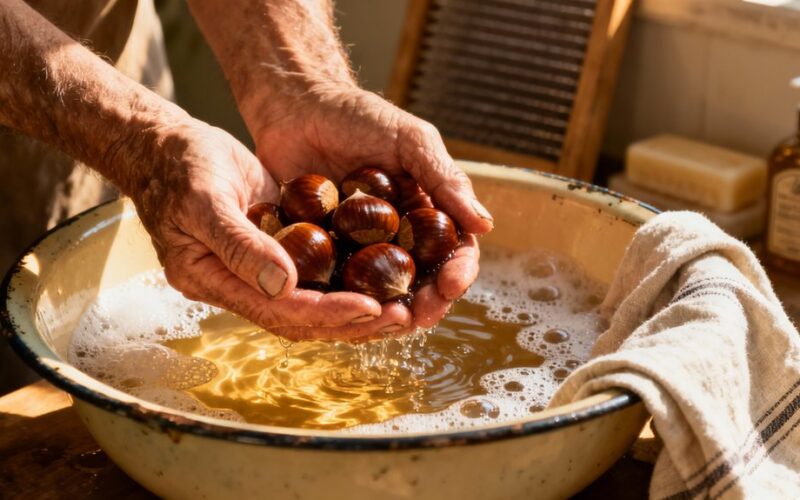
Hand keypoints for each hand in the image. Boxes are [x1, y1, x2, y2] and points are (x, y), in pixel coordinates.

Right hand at [128, 119, 398, 334]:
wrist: (167, 146)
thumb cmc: (177, 167)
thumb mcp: (203, 200)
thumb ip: (239, 245)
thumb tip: (283, 285)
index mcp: (212, 280)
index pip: (277, 310)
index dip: (325, 312)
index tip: (369, 307)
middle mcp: (238, 284)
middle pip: (302, 317)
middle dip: (352, 320)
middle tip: (401, 316)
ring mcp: (257, 268)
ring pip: (312, 300)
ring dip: (356, 305)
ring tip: (402, 304)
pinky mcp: (275, 247)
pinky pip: (314, 270)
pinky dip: (346, 275)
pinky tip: (383, 271)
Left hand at [251, 84, 492, 339]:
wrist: (296, 105)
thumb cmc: (358, 116)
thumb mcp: (410, 141)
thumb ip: (445, 179)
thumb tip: (485, 226)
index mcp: (427, 214)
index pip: (454, 253)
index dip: (458, 273)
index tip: (451, 284)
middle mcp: (398, 238)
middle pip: (421, 284)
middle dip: (425, 305)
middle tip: (416, 316)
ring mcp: (360, 250)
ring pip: (380, 294)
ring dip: (386, 313)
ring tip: (382, 320)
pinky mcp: (323, 255)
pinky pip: (334, 287)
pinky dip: (340, 303)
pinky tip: (338, 311)